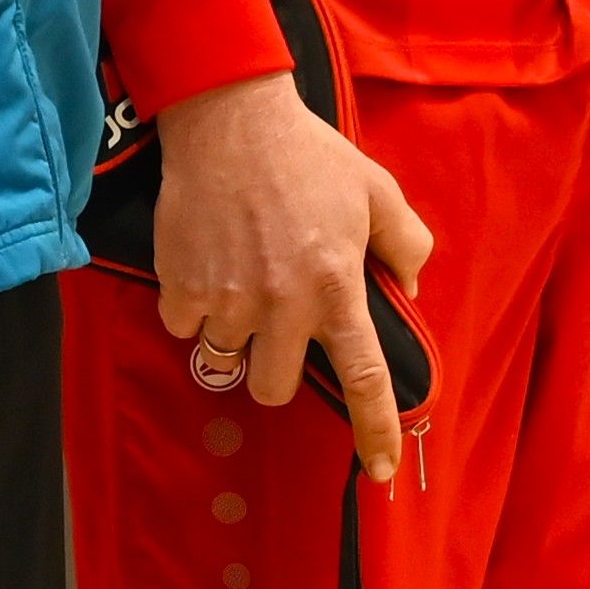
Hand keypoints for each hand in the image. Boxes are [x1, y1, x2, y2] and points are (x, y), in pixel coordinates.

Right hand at [150, 67, 432, 478]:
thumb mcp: (377, 189)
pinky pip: (185, 327)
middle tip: (277, 319)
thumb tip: (408, 287)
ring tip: (238, 279)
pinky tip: (206, 263)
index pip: (364, 378)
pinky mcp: (181, 285)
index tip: (379, 471)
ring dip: (234, 333)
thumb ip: (406, 243)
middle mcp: (283, 304)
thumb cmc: (309, 154)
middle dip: (276, 364)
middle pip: (276, 388)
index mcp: (336, 287)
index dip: (375, 430)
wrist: (230, 117)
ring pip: (227, 360)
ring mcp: (228, 298)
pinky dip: (193, 306)